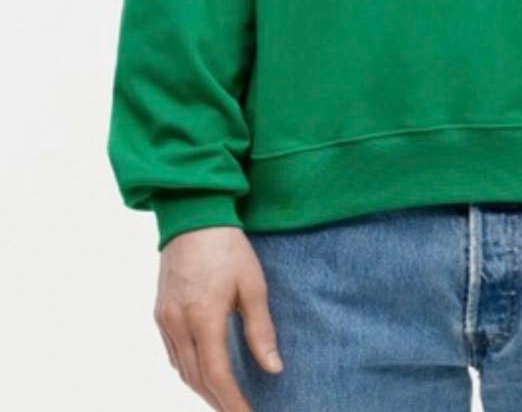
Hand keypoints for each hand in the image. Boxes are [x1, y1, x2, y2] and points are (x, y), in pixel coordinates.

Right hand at [154, 226, 282, 410]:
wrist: (193, 216)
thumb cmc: (228, 247)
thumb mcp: (253, 285)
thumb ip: (261, 330)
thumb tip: (273, 368)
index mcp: (203, 318)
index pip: (217, 375)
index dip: (232, 402)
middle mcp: (178, 324)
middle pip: (196, 379)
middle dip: (218, 401)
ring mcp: (165, 319)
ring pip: (182, 370)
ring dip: (202, 389)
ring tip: (225, 400)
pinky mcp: (160, 312)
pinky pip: (173, 354)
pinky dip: (189, 370)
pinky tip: (203, 372)